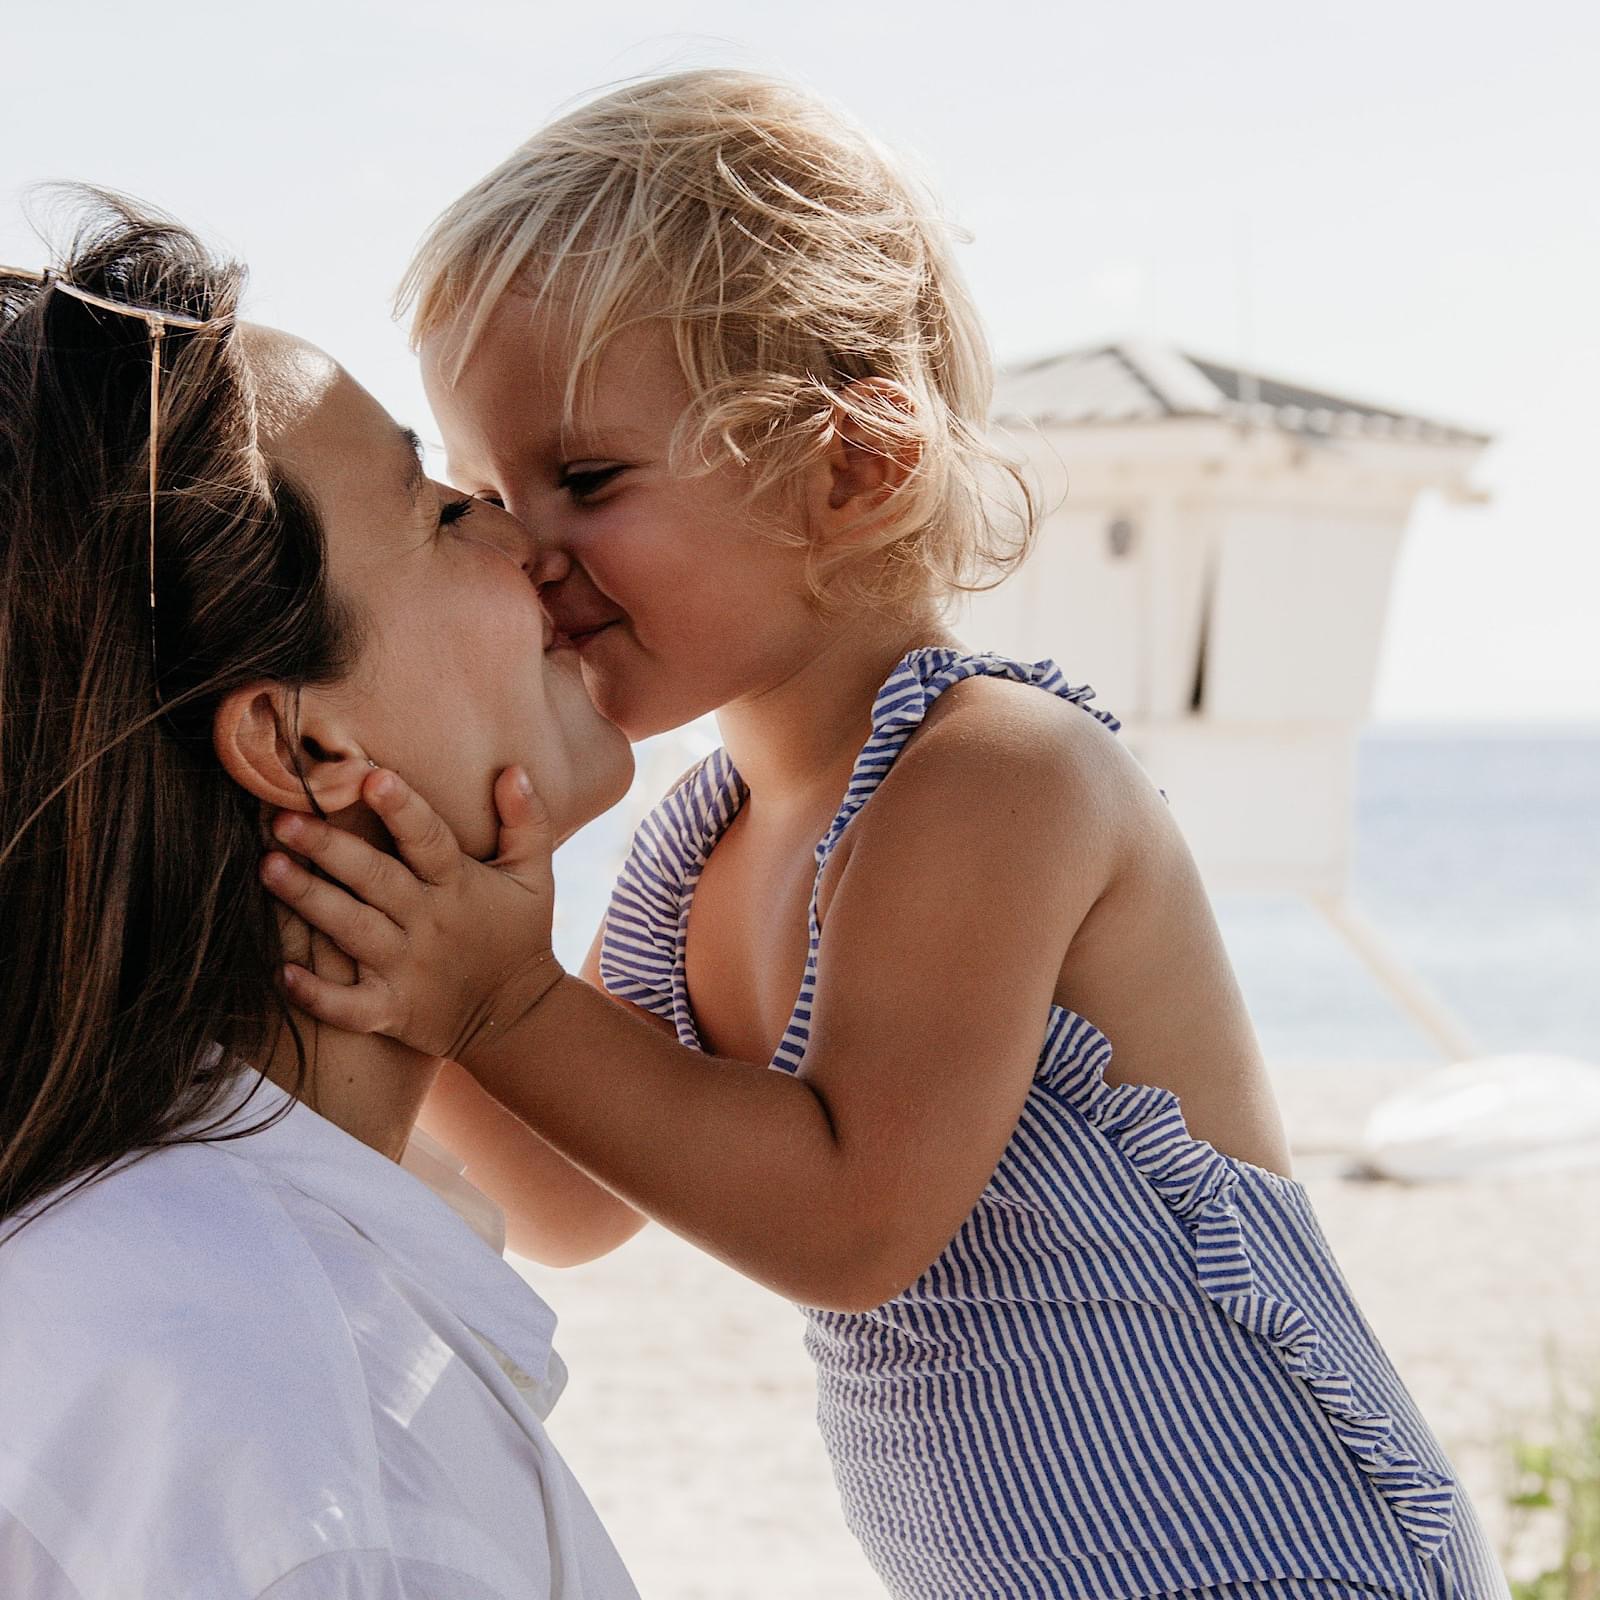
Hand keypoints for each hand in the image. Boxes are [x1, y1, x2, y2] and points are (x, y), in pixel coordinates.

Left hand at [260, 766, 565, 1063]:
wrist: (518, 1017)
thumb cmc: (519, 935)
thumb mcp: (535, 877)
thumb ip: (526, 822)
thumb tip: (513, 770)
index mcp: (458, 885)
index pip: (430, 840)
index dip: (403, 809)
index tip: (372, 776)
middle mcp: (429, 923)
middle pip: (376, 880)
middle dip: (330, 850)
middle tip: (285, 820)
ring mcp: (407, 969)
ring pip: (352, 932)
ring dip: (310, 902)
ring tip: (268, 868)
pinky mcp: (391, 1010)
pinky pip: (350, 1006)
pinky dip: (317, 995)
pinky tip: (281, 973)